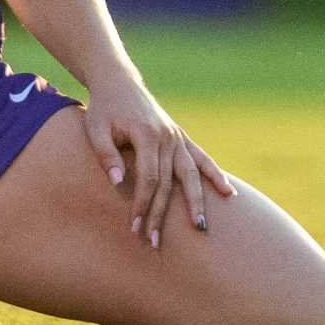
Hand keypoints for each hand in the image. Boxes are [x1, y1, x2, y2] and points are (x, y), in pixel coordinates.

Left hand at [80, 74, 236, 249]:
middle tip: (156, 243)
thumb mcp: (95, 128)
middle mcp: (168, 137)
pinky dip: (215, 175)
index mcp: (147, 135)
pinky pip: (202, 159)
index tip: (135, 227)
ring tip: (201, 227)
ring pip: (191, 174)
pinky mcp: (181, 137)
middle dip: (162, 214)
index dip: (142, 204)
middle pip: (169, 183)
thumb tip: (118, 183)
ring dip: (196, 202)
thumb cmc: (103, 108)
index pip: (148, 178)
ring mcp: (177, 137)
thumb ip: (106, 155)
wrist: (119, 82)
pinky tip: (230, 193)